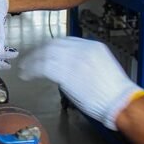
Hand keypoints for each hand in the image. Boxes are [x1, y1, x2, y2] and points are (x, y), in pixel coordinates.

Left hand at [18, 37, 143, 129]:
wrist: (119, 102)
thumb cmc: (112, 92)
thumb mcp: (101, 68)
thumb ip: (84, 63)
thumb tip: (68, 67)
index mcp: (92, 46)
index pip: (65, 41)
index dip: (50, 46)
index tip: (42, 52)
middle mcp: (82, 48)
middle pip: (52, 44)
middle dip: (38, 52)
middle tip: (28, 59)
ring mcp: (73, 59)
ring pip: (45, 54)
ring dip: (31, 62)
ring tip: (24, 69)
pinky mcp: (65, 72)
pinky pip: (42, 67)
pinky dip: (32, 70)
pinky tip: (27, 75)